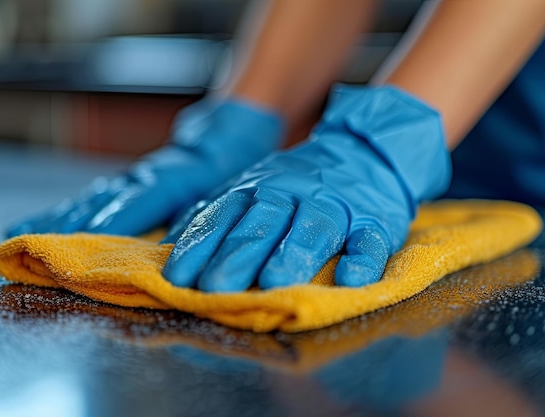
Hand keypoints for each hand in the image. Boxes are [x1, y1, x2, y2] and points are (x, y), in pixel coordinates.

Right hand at [6, 99, 284, 236]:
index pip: (140, 200)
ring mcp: (132, 179)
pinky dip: (66, 211)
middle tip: (30, 243)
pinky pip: (93, 197)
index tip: (85, 239)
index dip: (114, 220)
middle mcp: (145, 177)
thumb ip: (203, 216)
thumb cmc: (229, 167)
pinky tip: (42, 222)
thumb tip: (176, 247)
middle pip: (102, 199)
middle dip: (68, 224)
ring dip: (57, 218)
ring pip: (91, 197)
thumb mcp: (228, 189)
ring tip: (20, 233)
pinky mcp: (126, 184)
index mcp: (176, 178)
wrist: (225, 135)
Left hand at [162, 85, 450, 290]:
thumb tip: (170, 246)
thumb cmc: (296, 185)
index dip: (200, 245)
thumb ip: (214, 215)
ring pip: (314, 228)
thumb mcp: (250, 190)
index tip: (178, 278)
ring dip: (295, 254)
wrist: (361, 151)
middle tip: (215, 288)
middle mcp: (293, 194)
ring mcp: (336, 205)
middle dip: (237, 254)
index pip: (223, 216)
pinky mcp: (374, 220)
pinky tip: (350, 280)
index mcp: (257, 190)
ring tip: (275, 282)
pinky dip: (362, 259)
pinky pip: (369, 239)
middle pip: (263, 223)